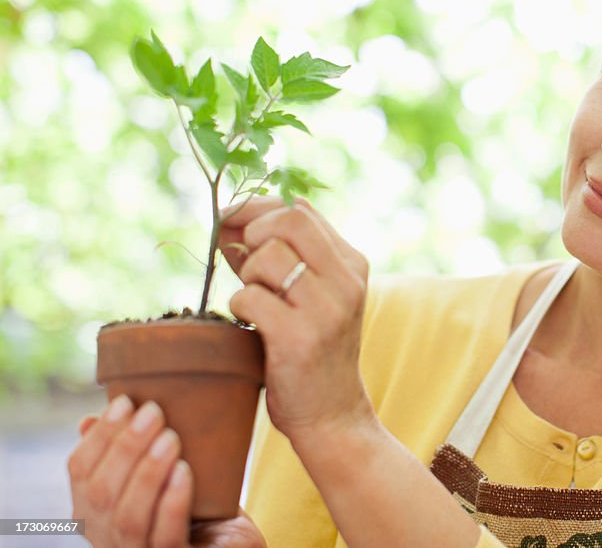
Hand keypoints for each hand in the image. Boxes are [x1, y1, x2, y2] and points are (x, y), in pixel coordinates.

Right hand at [68, 399, 264, 546]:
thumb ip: (134, 451)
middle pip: (101, 494)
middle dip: (125, 448)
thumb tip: (90, 419)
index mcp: (96, 510)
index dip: (98, 436)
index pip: (80, 472)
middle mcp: (107, 536)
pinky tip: (184, 472)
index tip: (125, 402)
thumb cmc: (199, 503)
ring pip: (128, 518)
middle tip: (154, 412)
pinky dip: (172, 502)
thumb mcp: (165, 472)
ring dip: (147, 473)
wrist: (234, 544)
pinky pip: (166, 537)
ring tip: (170, 438)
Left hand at [217, 196, 373, 443]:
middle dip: (252, 234)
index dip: (257, 209)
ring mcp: (327, 308)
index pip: (301, 209)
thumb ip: (275, 257)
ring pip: (267, 256)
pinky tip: (251, 325)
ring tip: (256, 302)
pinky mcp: (301, 337)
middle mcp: (347, 280)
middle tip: (244, 264)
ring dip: (246, 276)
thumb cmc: (310, 352)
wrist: (331, 414)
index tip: (230, 223)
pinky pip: (249, 297)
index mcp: (351, 263)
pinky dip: (239, 307)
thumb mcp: (308, 296)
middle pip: (288, 219)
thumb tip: (227, 221)